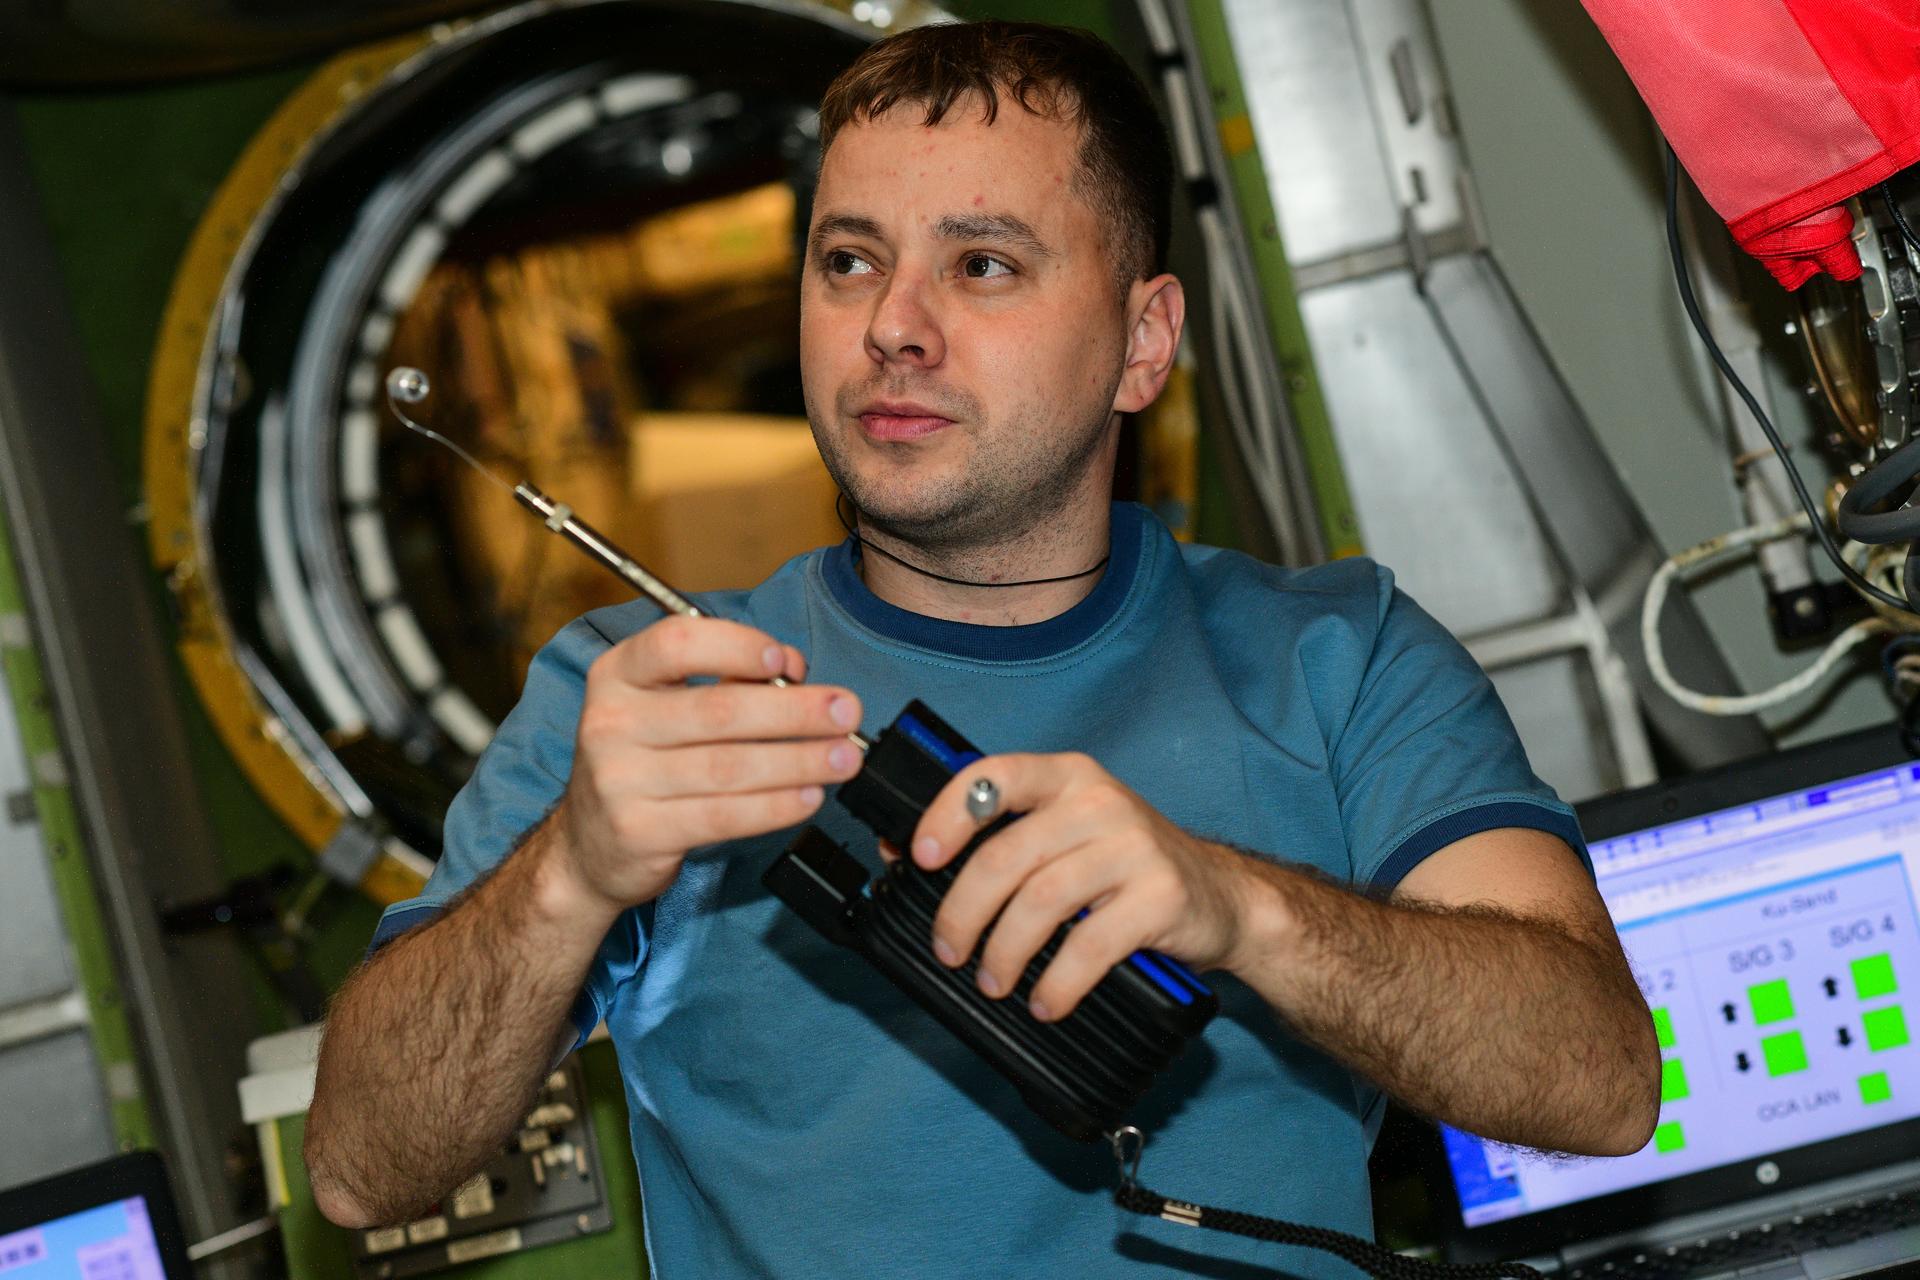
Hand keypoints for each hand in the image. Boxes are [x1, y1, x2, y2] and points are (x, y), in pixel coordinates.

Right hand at [552, 616, 862, 915]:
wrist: (589, 846)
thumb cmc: (644, 761)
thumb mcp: (668, 706)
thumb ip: (728, 680)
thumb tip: (793, 667)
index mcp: (618, 674)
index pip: (676, 643)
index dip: (736, 646)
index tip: (785, 659)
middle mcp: (611, 722)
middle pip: (718, 710)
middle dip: (795, 711)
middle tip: (846, 712)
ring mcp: (620, 780)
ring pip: (728, 767)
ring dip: (798, 761)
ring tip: (843, 757)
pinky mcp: (640, 831)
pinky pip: (723, 816)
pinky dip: (775, 806)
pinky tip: (809, 796)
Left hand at [902, 753, 1254, 1020]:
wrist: (1224, 897)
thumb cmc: (1126, 867)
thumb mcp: (1065, 834)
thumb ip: (998, 837)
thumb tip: (902, 850)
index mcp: (1067, 777)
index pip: (995, 777)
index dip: (949, 813)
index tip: (920, 857)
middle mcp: (1100, 802)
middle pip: (1008, 855)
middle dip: (964, 911)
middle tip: (950, 950)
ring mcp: (1134, 847)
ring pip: (1042, 901)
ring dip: (1005, 952)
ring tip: (994, 982)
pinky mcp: (1161, 897)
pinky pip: (1091, 945)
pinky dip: (1057, 983)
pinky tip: (1045, 1001)